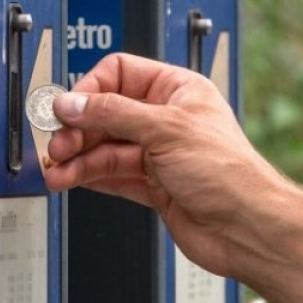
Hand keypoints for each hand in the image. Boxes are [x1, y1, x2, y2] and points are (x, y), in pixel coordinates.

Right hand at [45, 53, 285, 276]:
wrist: (246, 228)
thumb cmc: (229, 173)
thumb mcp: (166, 129)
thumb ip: (114, 114)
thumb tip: (73, 102)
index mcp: (177, 90)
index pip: (120, 74)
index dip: (90, 89)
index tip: (66, 109)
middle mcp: (166, 119)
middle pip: (106, 113)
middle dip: (78, 129)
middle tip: (58, 144)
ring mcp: (159, 154)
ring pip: (105, 148)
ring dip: (77, 158)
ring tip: (56, 170)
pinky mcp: (153, 186)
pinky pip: (111, 174)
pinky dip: (88, 177)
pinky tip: (70, 179)